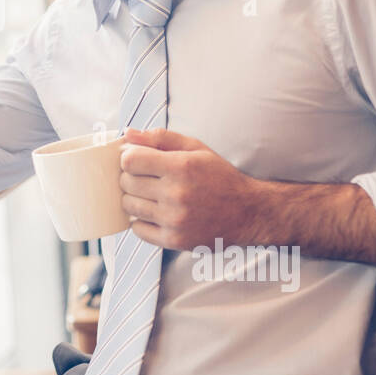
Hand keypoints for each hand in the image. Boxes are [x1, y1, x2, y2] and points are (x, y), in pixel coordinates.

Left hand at [118, 127, 262, 249]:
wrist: (248, 212)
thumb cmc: (219, 176)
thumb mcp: (195, 148)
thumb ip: (160, 138)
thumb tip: (127, 133)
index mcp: (181, 167)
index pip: (130, 160)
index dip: (129, 157)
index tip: (138, 160)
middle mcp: (176, 194)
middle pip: (127, 183)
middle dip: (130, 177)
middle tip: (144, 178)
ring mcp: (174, 220)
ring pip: (129, 206)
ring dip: (134, 199)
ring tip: (150, 195)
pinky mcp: (174, 240)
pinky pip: (137, 229)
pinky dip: (141, 221)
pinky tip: (155, 213)